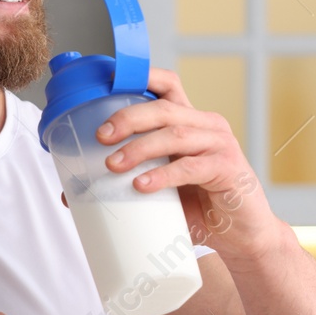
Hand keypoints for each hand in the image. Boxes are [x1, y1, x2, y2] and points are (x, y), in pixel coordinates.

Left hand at [96, 68, 282, 260]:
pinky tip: (143, 185)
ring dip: (140, 147)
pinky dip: (164, 175)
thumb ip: (126, 185)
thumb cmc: (202, 210)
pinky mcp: (228, 170)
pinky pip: (191, 167)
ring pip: (175, 134)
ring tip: (113, 166)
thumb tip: (71, 194)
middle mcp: (207, 126)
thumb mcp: (161, 192)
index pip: (168, 87)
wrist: (244, 237)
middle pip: (164, 108)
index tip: (110, 80)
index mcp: (190, 123)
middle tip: (101, 137)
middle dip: (128, 117)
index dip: (143, 76)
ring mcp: (220, 146)